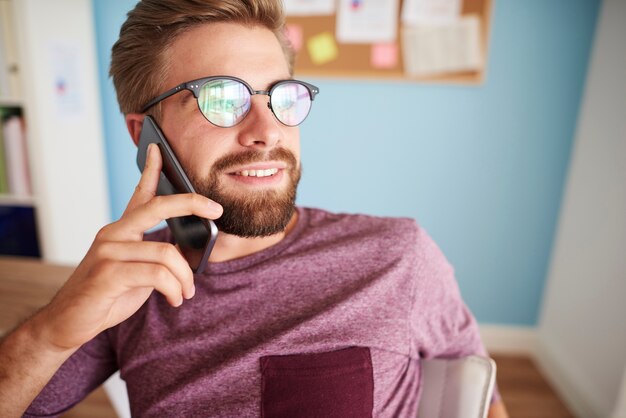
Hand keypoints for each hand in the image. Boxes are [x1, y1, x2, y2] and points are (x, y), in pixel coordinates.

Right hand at [33, 143, 221, 350]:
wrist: (67, 322)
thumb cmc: (105, 295)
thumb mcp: (134, 271)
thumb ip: (154, 257)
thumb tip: (185, 252)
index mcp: (120, 231)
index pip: (139, 195)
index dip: (151, 170)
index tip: (158, 149)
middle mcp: (112, 234)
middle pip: (158, 207)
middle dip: (191, 203)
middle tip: (216, 211)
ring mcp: (108, 252)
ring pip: (166, 253)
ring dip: (185, 278)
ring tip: (186, 293)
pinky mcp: (108, 274)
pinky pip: (157, 274)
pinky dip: (174, 289)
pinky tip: (175, 300)